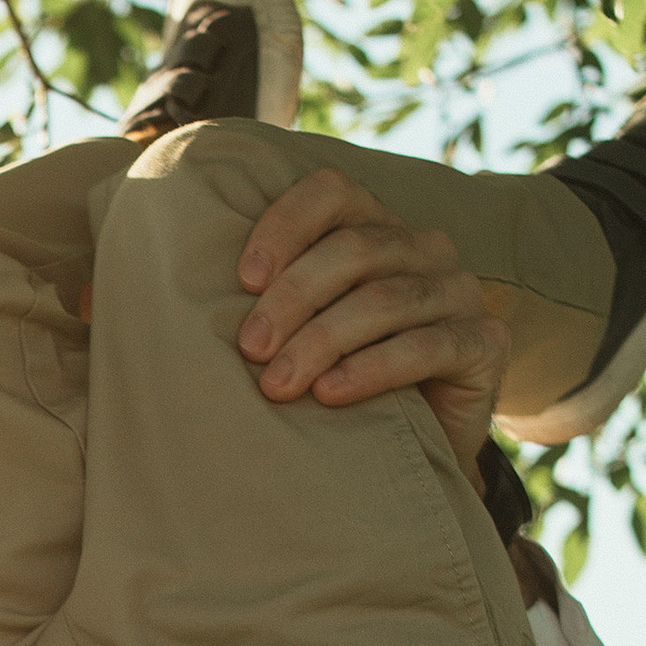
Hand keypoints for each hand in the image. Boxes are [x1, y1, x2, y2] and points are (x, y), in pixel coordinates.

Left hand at [235, 167, 508, 471]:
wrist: (412, 453)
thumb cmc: (336, 385)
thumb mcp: (297, 335)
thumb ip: (259, 301)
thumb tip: (160, 293)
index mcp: (375, 228)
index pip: (331, 193)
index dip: (284, 226)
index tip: (241, 280)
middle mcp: (424, 249)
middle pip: (354, 249)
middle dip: (293, 298)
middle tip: (249, 349)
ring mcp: (460, 292)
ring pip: (386, 298)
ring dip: (323, 340)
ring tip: (278, 385)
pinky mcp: (486, 343)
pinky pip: (428, 346)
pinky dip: (374, 369)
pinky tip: (332, 393)